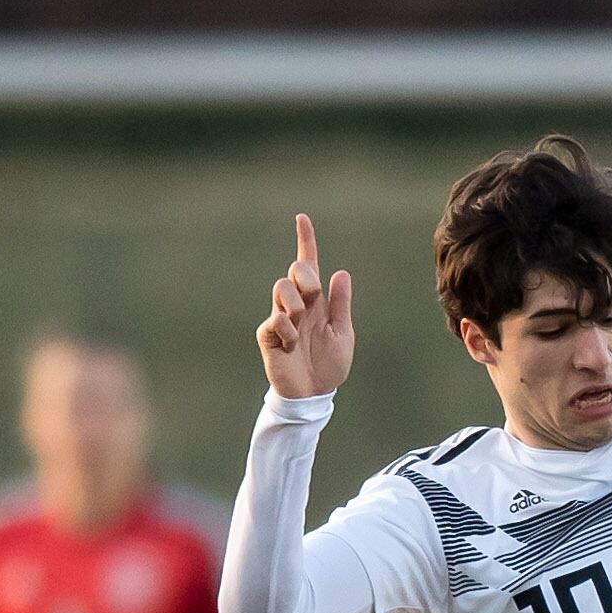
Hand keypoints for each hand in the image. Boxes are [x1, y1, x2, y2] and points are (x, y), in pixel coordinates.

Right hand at [258, 213, 355, 398]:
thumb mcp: (343, 334)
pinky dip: (287, 331)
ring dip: (295, 303)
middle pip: (295, 270)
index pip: (309, 265)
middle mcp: (297, 305)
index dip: (306, 241)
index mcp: (316, 302)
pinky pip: (274, 320)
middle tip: (314, 298)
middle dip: (307, 277)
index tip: (302, 218)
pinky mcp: (268, 335)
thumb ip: (341, 305)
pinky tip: (292, 345)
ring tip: (301, 328)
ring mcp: (280, 318)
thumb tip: (340, 273)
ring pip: (281, 287)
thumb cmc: (329, 365)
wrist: (314, 394)